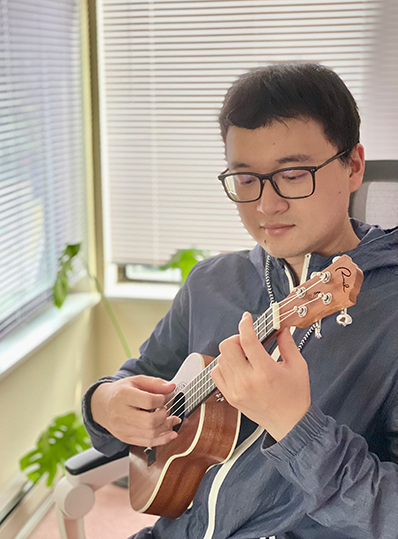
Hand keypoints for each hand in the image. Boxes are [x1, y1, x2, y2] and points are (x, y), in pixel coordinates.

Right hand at [91, 376, 180, 446]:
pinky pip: (147, 443)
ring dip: (166, 428)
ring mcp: (122, 429)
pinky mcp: (126, 438)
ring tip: (172, 420)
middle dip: (164, 416)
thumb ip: (155, 383)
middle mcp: (121, 414)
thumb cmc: (121, 391)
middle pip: (149, 421)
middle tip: (166, 410)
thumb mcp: (137, 381)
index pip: (148, 401)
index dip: (161, 400)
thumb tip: (172, 387)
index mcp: (124, 396)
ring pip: (150, 434)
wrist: (102, 405)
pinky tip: (170, 434)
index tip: (162, 398)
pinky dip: (162, 440)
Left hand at [211, 312, 310, 441]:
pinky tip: (237, 367)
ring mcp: (235, 390)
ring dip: (231, 352)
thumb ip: (287, 344)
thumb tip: (281, 326)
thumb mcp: (298, 366)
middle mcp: (247, 381)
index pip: (248, 340)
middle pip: (227, 347)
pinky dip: (223, 366)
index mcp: (266, 372)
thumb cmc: (296, 396)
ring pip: (220, 358)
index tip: (247, 318)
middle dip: (236, 338)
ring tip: (245, 356)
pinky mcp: (230, 397)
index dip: (246, 324)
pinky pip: (216, 373)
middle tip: (247, 341)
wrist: (290, 425)